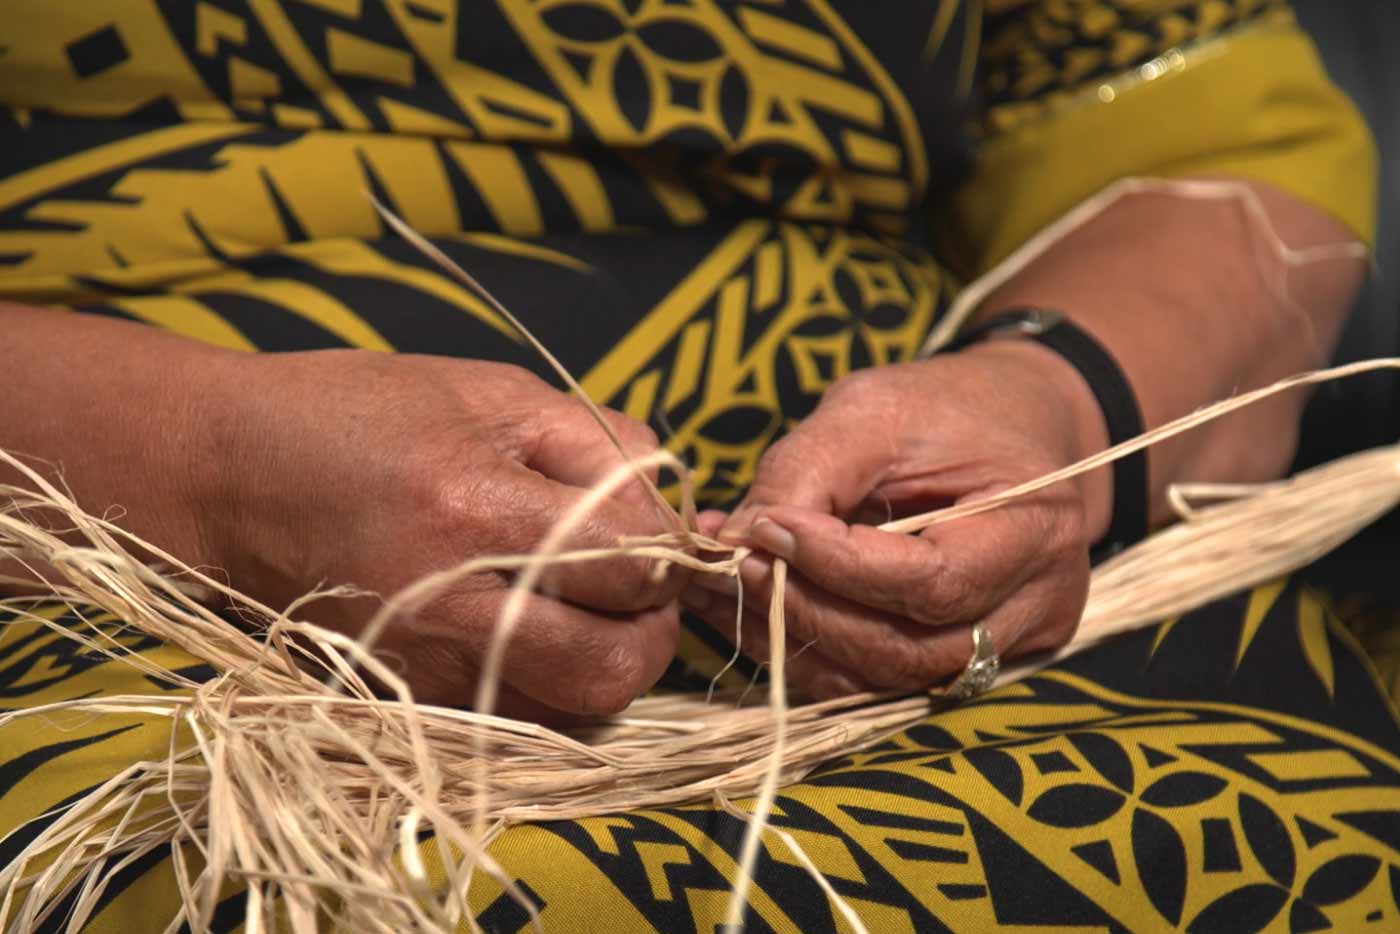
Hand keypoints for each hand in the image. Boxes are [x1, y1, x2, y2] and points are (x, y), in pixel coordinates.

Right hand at [190, 350, 687, 716]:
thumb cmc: (360, 415)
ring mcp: (423, 669)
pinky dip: (551, 689)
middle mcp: (450, 608)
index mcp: (477, 511)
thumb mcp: (492, 392)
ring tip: (589, 612)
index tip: (655, 533)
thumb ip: (600, 444)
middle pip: (611, 670)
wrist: (226, 477)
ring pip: (571, 714)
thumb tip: (673, 510)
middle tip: (640, 591)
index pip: (631, 566)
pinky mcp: (403, 701)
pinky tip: (535, 635)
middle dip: (653, 632)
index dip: (669, 552)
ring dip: (607, 668)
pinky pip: (517, 723)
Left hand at [685, 340, 1111, 697]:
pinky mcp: (973, 666)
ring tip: (729, 588)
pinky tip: (758, 611)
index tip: (763, 528)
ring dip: (795, 640)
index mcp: (1033, 532)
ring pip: (885, 681)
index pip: (930, 581)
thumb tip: (736, 537)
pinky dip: (811, 653)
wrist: (1017, 428)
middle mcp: (1036, 607)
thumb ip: (809, 470)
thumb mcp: (877, 409)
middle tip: (733, 562)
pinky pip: (881, 682)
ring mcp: (1010, 648)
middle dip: (805, 609)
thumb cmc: (950, 410)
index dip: (836, 566)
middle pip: (906, 650)